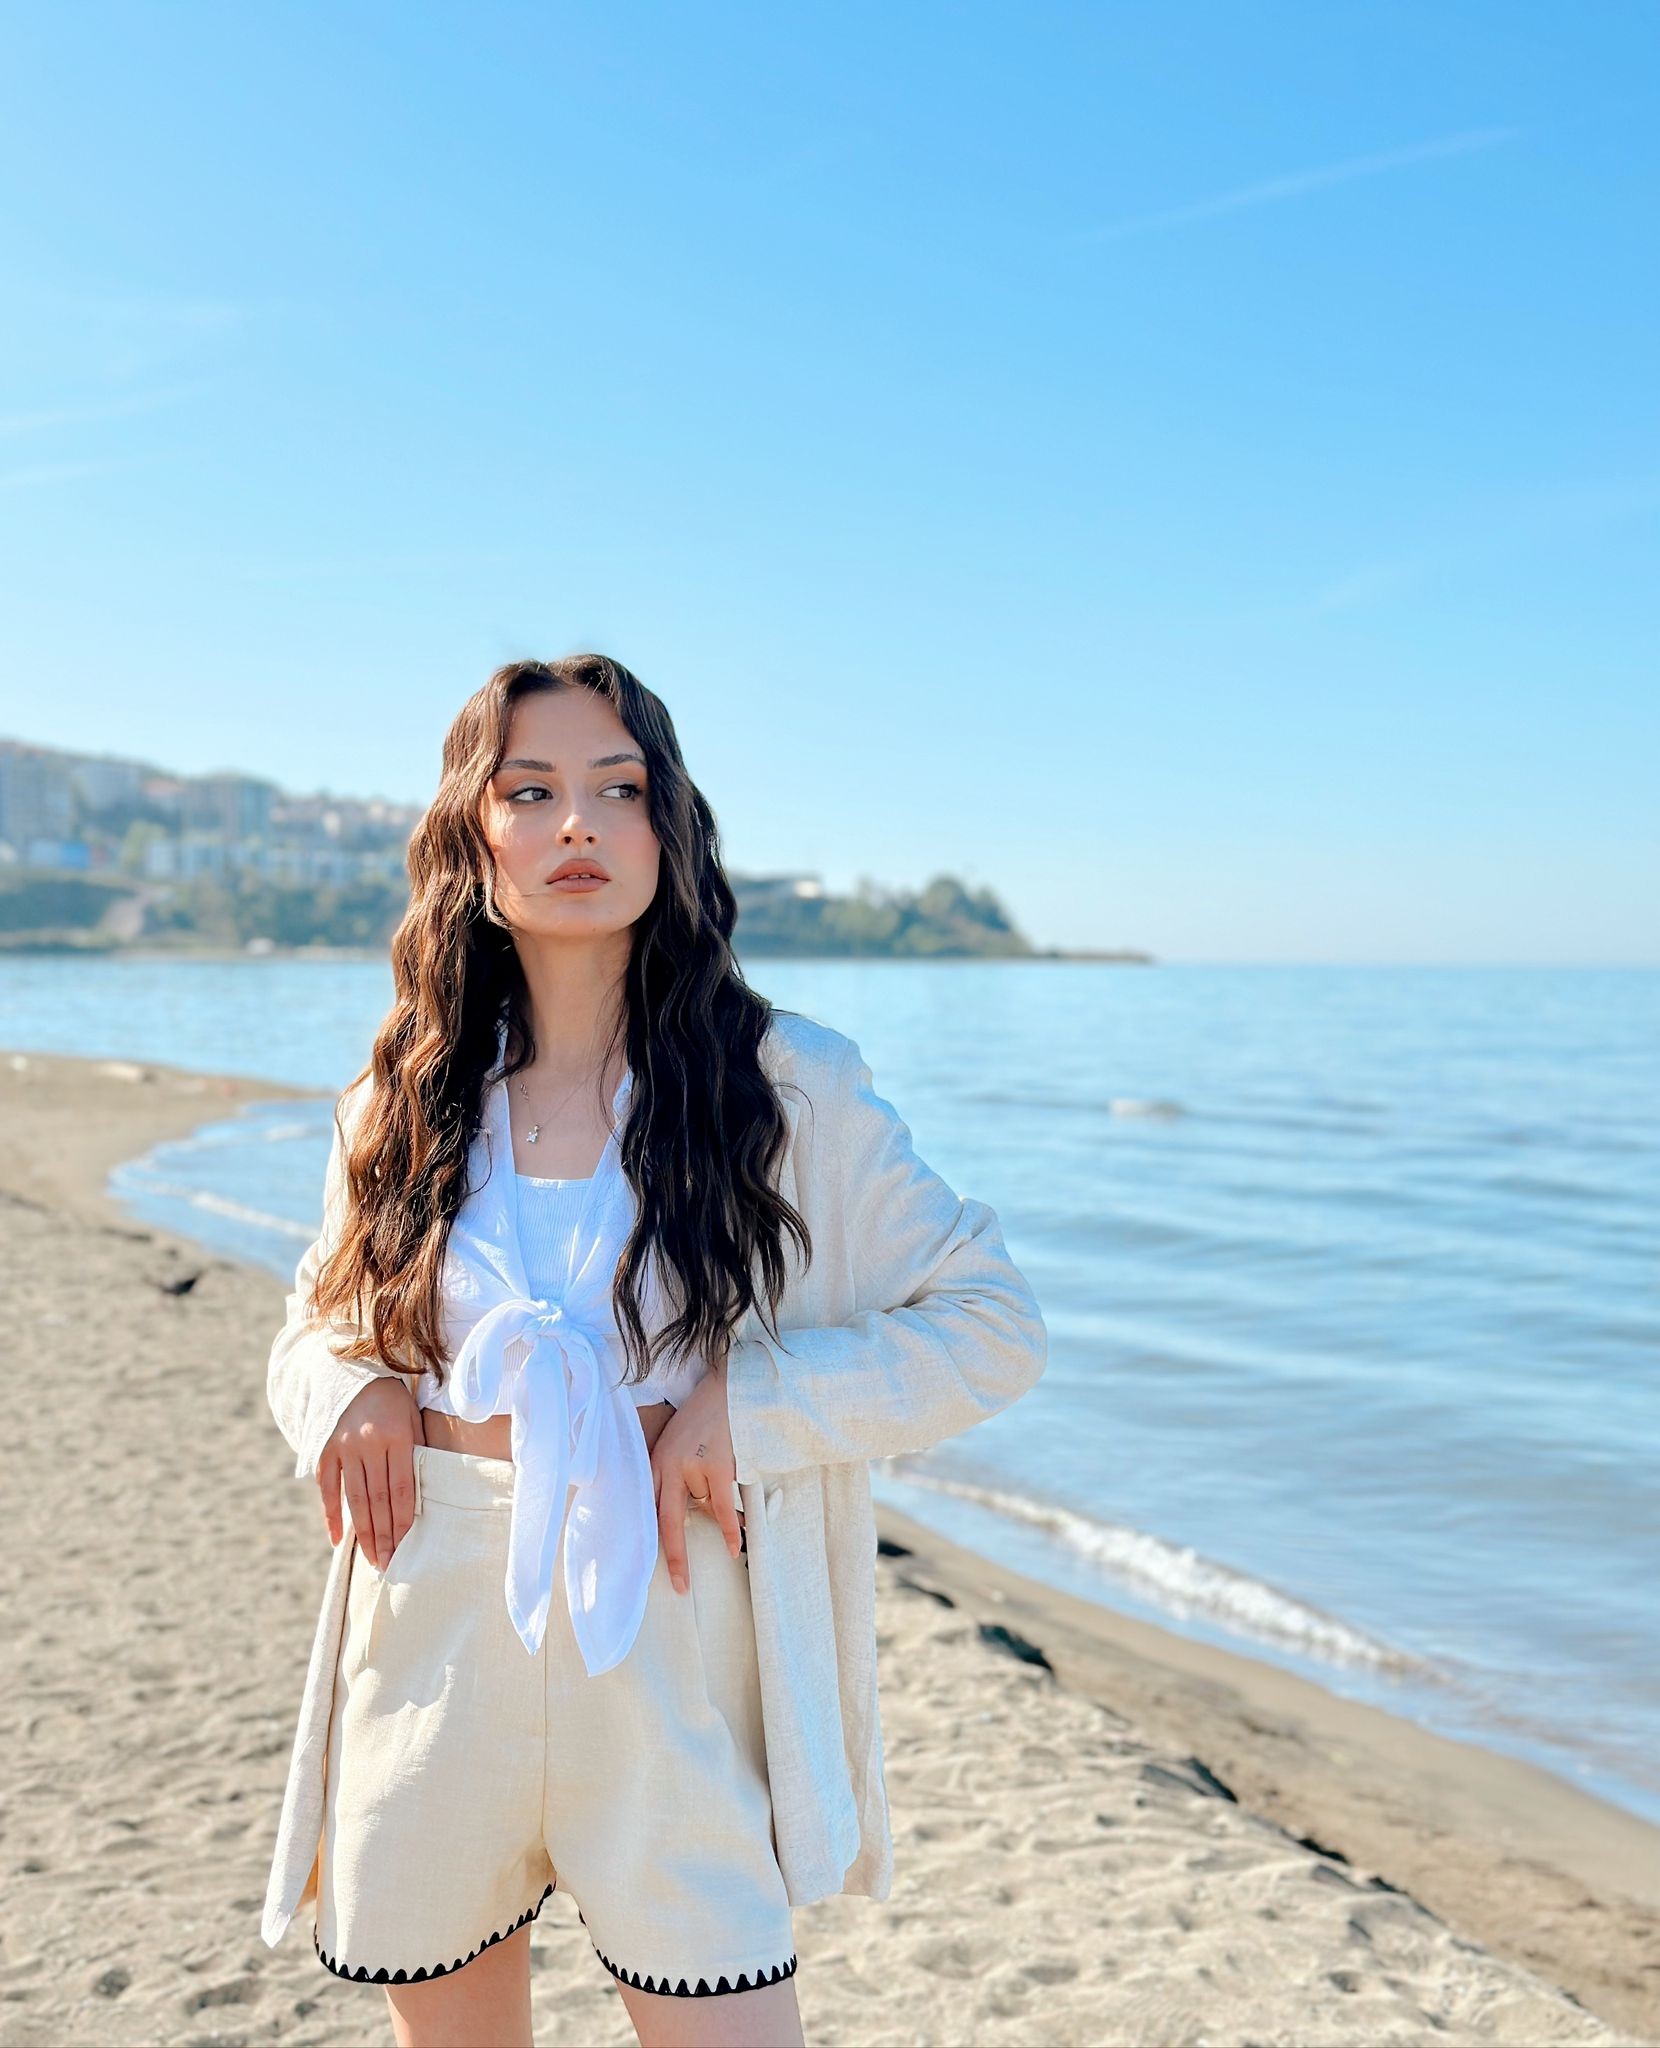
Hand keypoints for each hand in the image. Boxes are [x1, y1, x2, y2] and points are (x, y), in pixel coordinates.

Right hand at [318, 1377, 418, 1570]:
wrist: (355, 1371)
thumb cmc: (394, 1400)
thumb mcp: (412, 1418)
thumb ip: (417, 1452)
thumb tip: (421, 1496)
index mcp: (397, 1436)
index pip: (402, 1489)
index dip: (403, 1521)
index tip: (406, 1548)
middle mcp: (369, 1444)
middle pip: (378, 1499)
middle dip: (384, 1536)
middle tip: (389, 1566)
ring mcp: (344, 1448)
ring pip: (355, 1499)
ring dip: (362, 1533)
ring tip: (371, 1559)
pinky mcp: (325, 1450)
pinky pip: (329, 1488)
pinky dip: (332, 1515)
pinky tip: (337, 1540)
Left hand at [650, 1366, 742, 1592]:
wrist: (725, 1389)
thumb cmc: (702, 1420)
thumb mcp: (677, 1446)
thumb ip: (676, 1478)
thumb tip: (692, 1518)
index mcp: (654, 1462)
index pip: (646, 1507)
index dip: (647, 1538)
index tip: (648, 1567)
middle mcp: (666, 1466)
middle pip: (667, 1523)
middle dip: (675, 1557)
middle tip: (680, 1586)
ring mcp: (690, 1467)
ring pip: (706, 1506)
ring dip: (719, 1505)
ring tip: (723, 1489)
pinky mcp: (715, 1466)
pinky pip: (722, 1508)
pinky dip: (730, 1529)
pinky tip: (733, 1548)